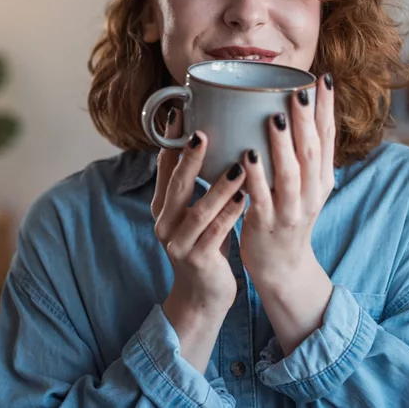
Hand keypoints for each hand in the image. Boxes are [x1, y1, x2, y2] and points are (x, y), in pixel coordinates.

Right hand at [152, 110, 246, 371]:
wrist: (203, 296)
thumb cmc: (205, 244)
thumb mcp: (196, 211)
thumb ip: (198, 182)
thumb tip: (212, 136)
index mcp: (163, 205)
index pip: (164, 165)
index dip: (172, 139)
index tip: (183, 112)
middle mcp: (164, 221)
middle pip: (175, 184)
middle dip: (190, 158)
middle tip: (204, 132)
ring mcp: (177, 242)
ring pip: (197, 210)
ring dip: (218, 186)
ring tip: (238, 165)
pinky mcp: (196, 260)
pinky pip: (214, 233)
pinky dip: (229, 214)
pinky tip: (245, 198)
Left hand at [239, 74, 335, 353]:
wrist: (282, 267)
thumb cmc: (287, 216)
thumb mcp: (305, 185)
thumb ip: (302, 153)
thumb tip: (294, 109)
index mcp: (322, 178)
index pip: (328, 138)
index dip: (327, 108)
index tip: (323, 78)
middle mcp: (312, 192)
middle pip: (312, 151)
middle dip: (306, 119)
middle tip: (298, 90)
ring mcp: (292, 210)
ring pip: (290, 174)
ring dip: (282, 145)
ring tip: (274, 119)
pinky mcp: (268, 224)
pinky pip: (261, 198)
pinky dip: (256, 177)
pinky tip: (247, 156)